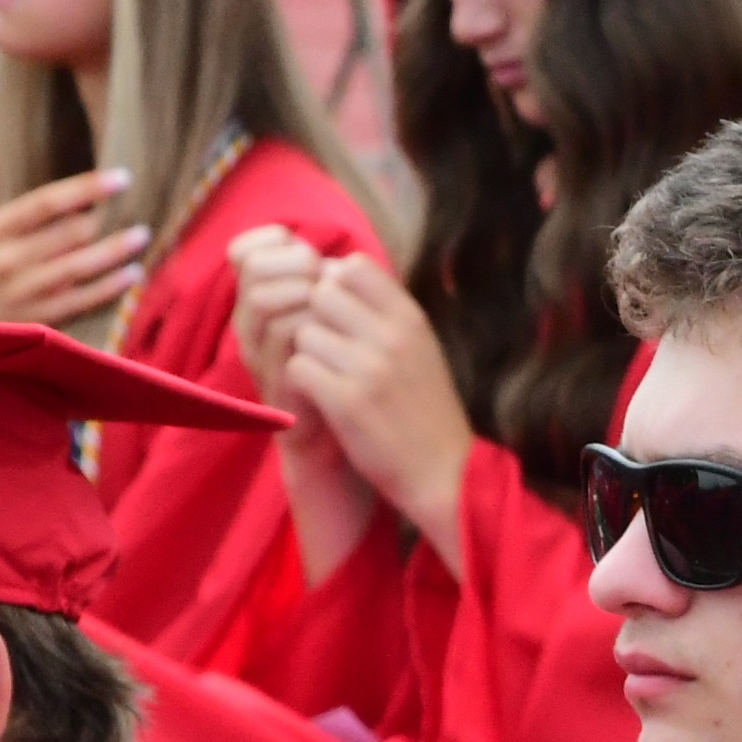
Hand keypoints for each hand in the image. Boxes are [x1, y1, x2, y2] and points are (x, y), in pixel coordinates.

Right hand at [0, 146, 143, 327]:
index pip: (43, 204)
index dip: (84, 189)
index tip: (119, 177)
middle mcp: (6, 261)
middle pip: (66, 235)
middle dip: (102, 220)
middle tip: (137, 206)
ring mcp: (23, 292)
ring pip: (78, 267)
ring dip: (114, 251)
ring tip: (142, 235)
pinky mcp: (36, 320)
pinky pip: (80, 301)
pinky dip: (109, 288)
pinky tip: (133, 274)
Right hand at [223, 224, 326, 400]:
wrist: (346, 426)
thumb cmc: (342, 363)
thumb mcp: (336, 315)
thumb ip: (326, 281)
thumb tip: (325, 250)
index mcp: (262, 299)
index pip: (244, 252)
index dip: (270, 241)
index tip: (308, 251)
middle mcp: (251, 322)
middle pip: (253, 269)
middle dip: (293, 263)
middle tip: (321, 273)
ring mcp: (258, 351)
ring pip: (263, 300)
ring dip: (301, 291)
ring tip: (327, 301)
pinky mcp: (273, 378)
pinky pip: (283, 337)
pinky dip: (310, 325)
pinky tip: (333, 330)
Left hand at [276, 258, 476, 555]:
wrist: (443, 474)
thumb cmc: (424, 409)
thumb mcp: (420, 349)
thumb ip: (384, 312)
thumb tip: (333, 269)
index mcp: (412, 319)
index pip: (351, 266)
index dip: (334, 286)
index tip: (339, 316)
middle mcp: (393, 337)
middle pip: (320, 294)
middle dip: (315, 319)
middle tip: (327, 351)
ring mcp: (369, 368)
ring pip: (303, 332)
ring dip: (307, 355)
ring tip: (328, 379)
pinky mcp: (346, 401)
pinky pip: (298, 368)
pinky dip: (302, 384)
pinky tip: (321, 399)